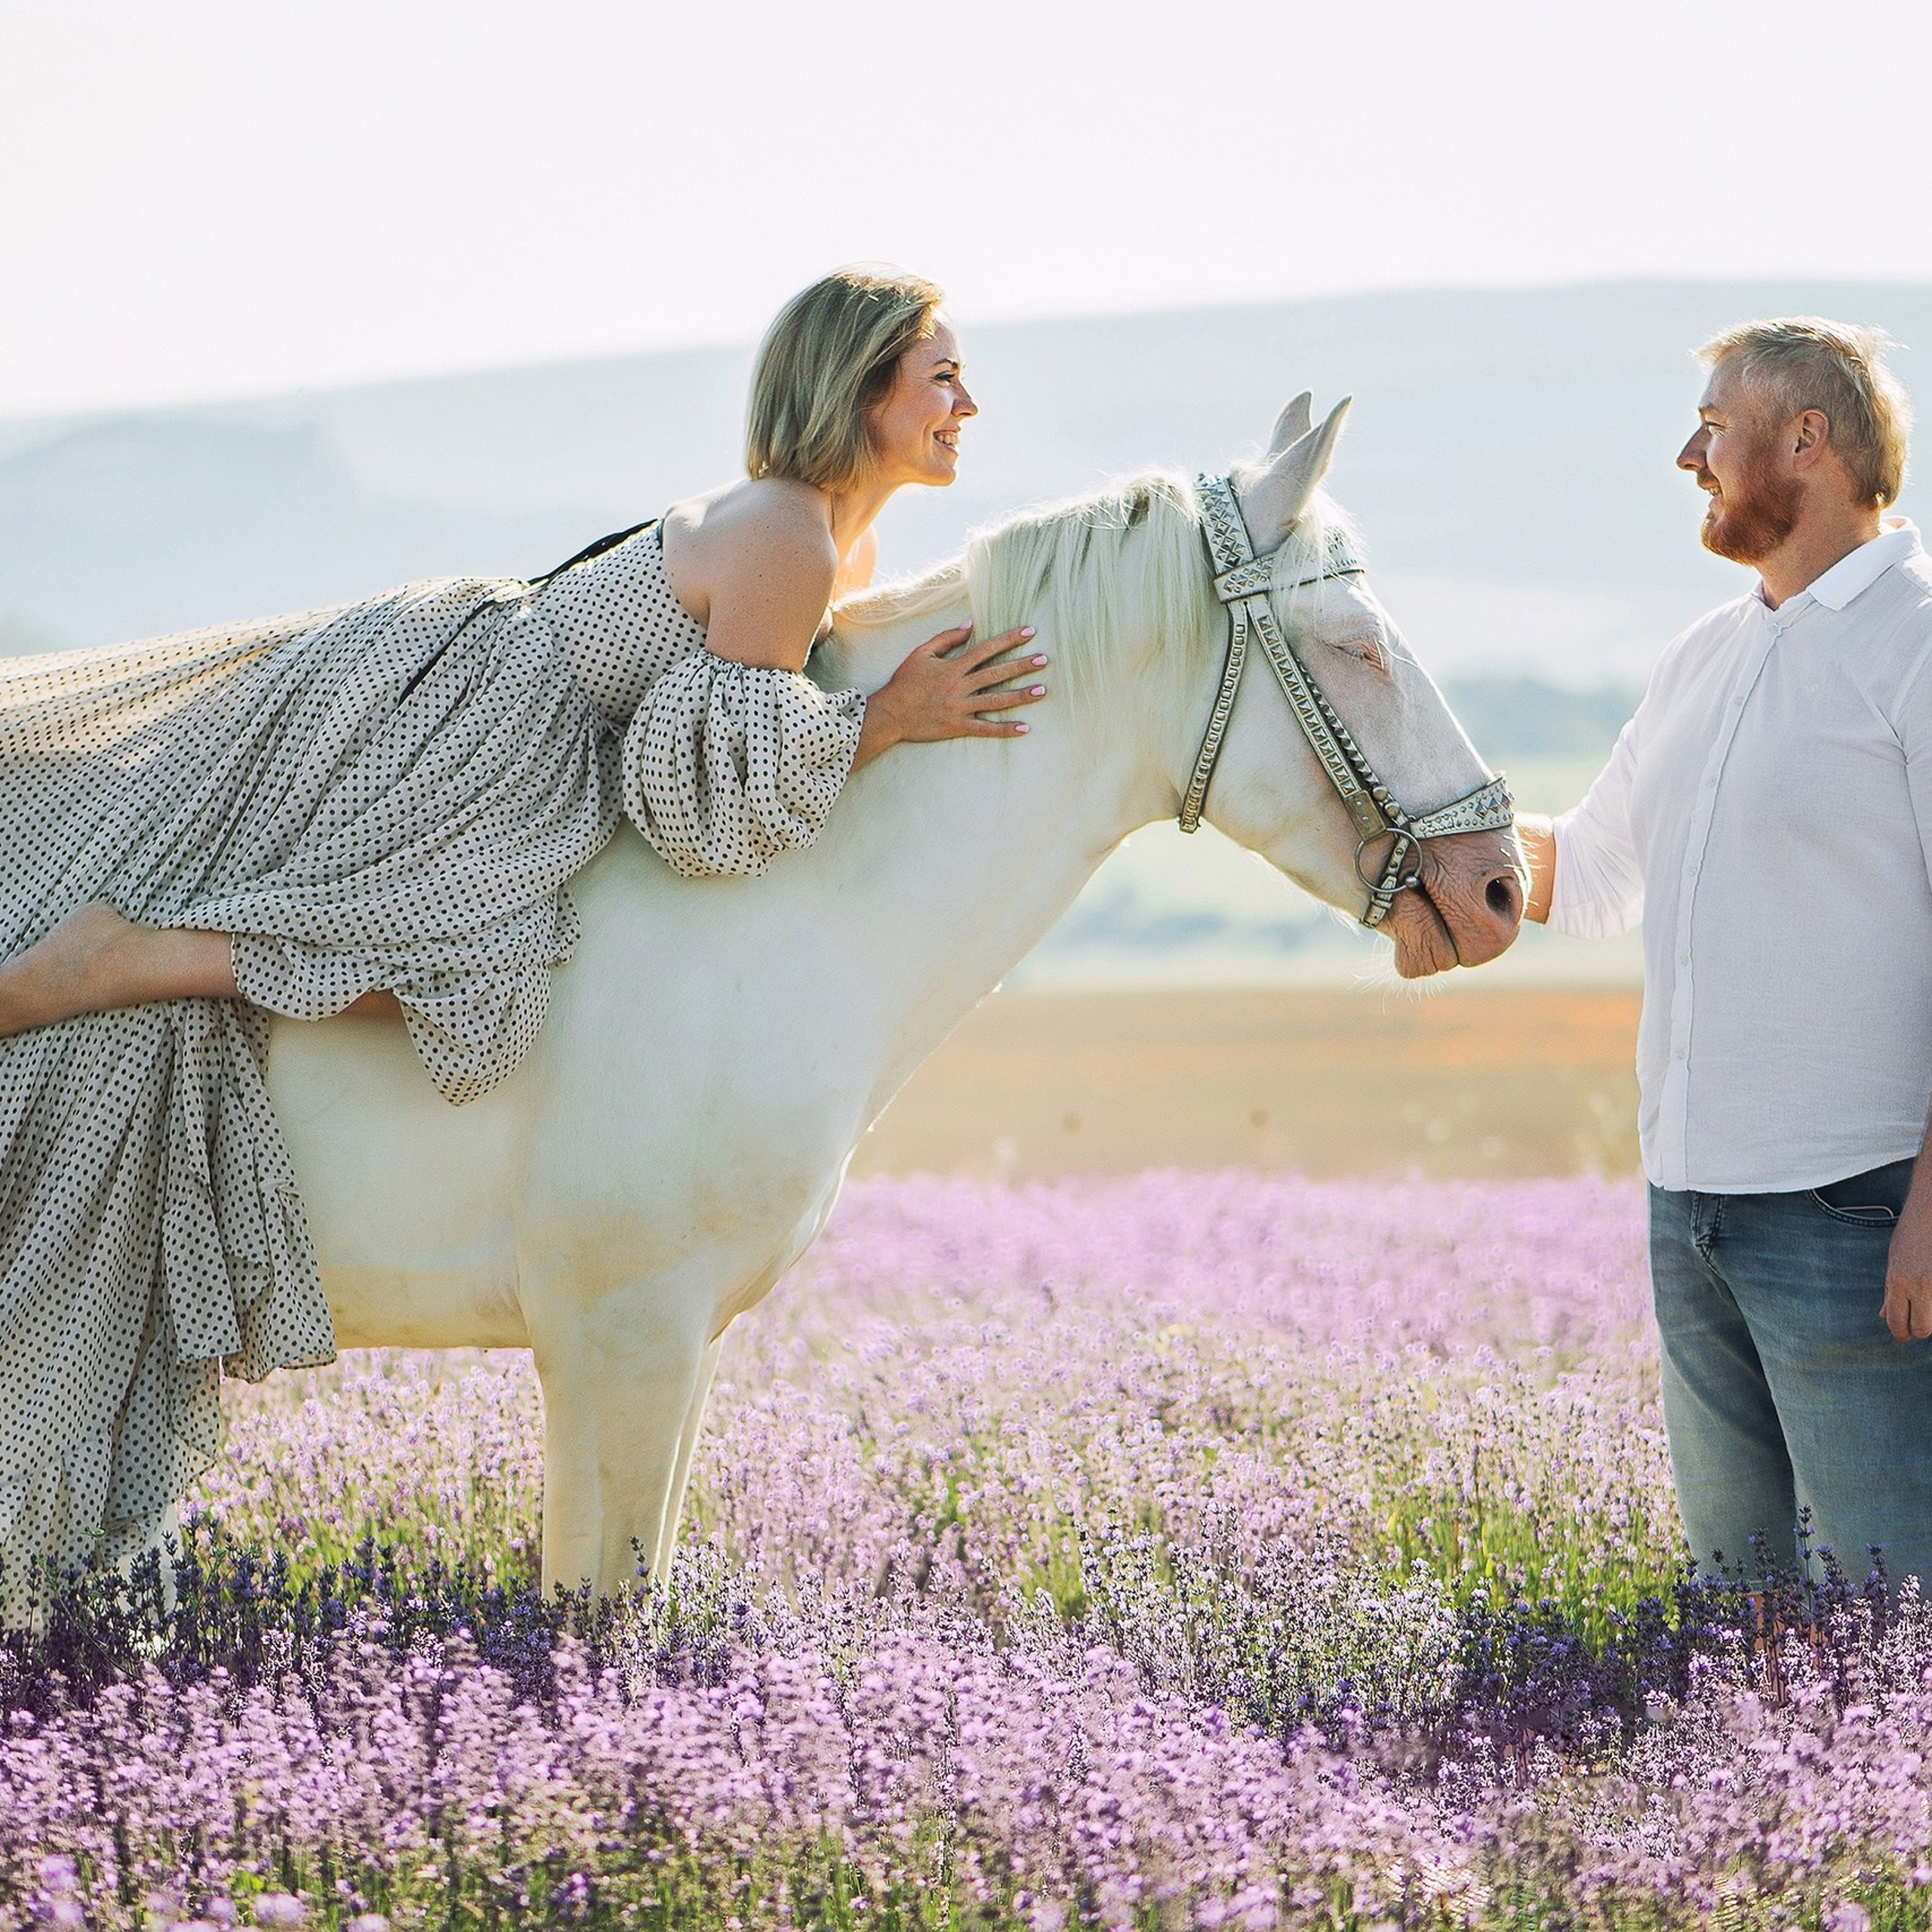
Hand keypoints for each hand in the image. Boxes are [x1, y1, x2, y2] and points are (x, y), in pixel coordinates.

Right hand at [855, 624, 1048, 766]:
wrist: (890, 714)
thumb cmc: (905, 682)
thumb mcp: (921, 653)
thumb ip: (945, 639)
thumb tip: (969, 626)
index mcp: (953, 667)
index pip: (986, 649)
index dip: (1009, 639)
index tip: (1029, 632)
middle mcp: (960, 686)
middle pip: (997, 673)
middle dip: (1022, 666)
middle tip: (1044, 660)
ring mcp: (960, 708)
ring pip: (996, 700)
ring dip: (1021, 696)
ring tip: (1042, 691)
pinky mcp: (958, 727)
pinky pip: (986, 728)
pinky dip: (1005, 729)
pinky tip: (1024, 728)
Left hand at [1883, 1179, 1931, 1339]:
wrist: (1931, 1213)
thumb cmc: (1911, 1235)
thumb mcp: (1893, 1262)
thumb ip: (1889, 1291)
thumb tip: (1883, 1315)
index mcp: (1898, 1282)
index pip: (1897, 1322)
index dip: (1900, 1332)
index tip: (1903, 1333)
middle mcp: (1920, 1286)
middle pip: (1922, 1329)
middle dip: (1918, 1329)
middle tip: (1916, 1322)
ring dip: (1930, 1315)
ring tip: (1924, 1303)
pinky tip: (1929, 1295)